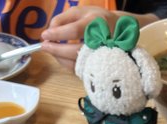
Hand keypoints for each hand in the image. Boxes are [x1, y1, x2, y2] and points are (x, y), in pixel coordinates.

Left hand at [40, 6, 156, 70]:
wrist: (122, 31)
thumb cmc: (97, 19)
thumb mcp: (81, 11)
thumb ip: (63, 18)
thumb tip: (49, 31)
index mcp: (96, 23)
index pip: (73, 31)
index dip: (57, 34)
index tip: (44, 36)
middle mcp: (101, 41)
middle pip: (75, 50)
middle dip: (56, 50)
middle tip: (44, 46)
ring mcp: (102, 56)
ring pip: (77, 62)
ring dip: (60, 58)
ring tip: (51, 50)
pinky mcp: (100, 66)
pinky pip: (80, 68)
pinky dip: (67, 64)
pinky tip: (61, 57)